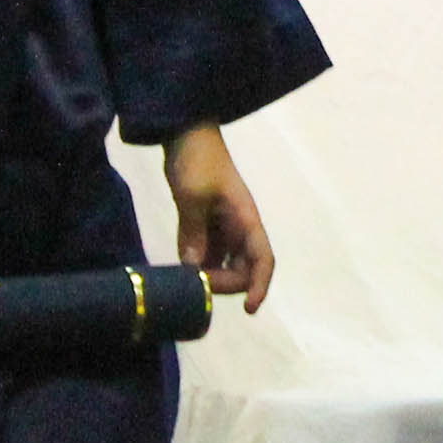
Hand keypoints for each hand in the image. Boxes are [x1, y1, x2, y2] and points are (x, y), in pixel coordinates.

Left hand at [163, 124, 274, 314]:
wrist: (185, 133)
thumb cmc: (196, 160)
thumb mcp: (192, 197)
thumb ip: (194, 235)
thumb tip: (194, 270)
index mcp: (246, 219)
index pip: (263, 260)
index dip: (260, 286)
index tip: (248, 309)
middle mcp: (239, 227)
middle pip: (243, 269)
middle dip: (224, 284)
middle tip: (194, 285)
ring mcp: (223, 226)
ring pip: (224, 264)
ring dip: (209, 276)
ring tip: (184, 282)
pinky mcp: (206, 224)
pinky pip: (206, 253)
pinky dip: (197, 264)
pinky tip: (179, 268)